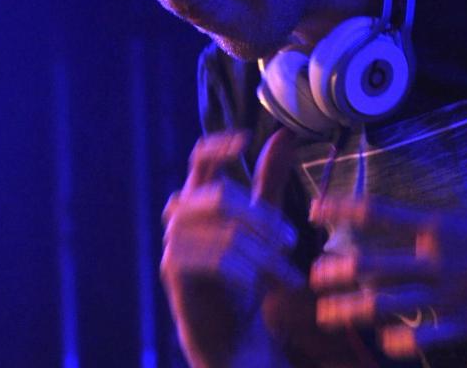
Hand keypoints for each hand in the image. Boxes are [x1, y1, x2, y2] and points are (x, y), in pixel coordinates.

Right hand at [160, 129, 303, 367]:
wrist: (232, 332)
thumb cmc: (246, 272)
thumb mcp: (264, 222)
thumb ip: (269, 181)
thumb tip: (282, 134)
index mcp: (200, 197)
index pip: (201, 158)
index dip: (219, 145)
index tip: (245, 139)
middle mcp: (181, 213)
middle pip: (222, 196)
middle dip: (263, 219)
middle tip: (292, 242)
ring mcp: (173, 240)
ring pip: (225, 230)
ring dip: (263, 253)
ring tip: (287, 273)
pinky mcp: (173, 269)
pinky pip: (217, 258)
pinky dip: (246, 271)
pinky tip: (258, 285)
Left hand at [309, 195, 466, 359]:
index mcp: (440, 225)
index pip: (376, 212)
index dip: (341, 209)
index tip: (314, 209)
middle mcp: (436, 259)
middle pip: (370, 263)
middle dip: (337, 271)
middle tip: (312, 276)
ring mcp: (451, 295)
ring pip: (387, 304)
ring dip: (353, 310)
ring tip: (327, 314)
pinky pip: (430, 338)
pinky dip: (405, 343)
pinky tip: (385, 347)